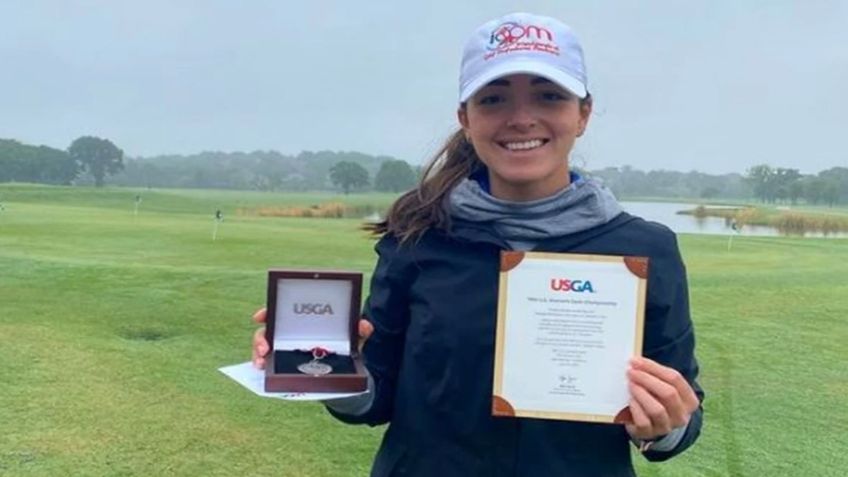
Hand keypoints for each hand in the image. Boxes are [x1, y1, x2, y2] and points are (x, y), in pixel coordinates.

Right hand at [250, 307, 374, 369]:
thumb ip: (359, 330)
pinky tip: (263, 371)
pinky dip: (263, 368)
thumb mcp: (353, 337)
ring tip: (261, 363)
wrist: (346, 371)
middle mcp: (289, 334)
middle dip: (260, 337)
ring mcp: (284, 351)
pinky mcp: (284, 366)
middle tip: (264, 347)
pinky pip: (268, 366)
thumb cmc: (345, 345)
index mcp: (303, 322)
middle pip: (268, 331)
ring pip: (263, 349)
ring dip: (258, 354)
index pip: (281, 312)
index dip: (268, 312)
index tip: (259, 317)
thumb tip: (364, 326)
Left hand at [625, 357, 699, 440]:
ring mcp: (667, 426)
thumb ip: (656, 375)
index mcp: (690, 401)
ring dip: (641, 394)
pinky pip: (644, 421)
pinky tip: (630, 399)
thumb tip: (637, 361)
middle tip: (631, 372)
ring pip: (657, 409)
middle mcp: (682, 415)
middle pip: (669, 393)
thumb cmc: (657, 399)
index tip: (636, 361)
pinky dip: (636, 408)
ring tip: (630, 384)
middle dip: (647, 379)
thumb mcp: (663, 388)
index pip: (675, 379)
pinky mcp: (650, 434)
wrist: (653, 425)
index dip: (654, 368)